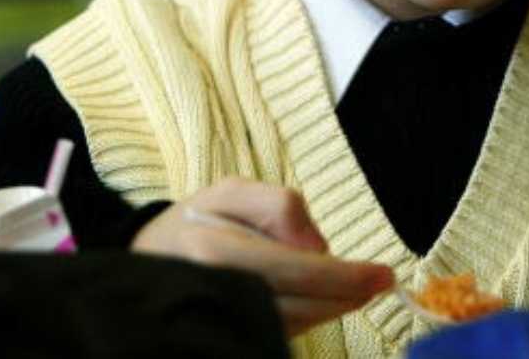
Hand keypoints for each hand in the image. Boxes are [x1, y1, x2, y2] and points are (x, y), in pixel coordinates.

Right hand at [131, 177, 393, 337]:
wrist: (146, 260)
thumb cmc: (195, 220)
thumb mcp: (230, 191)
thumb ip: (276, 205)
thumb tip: (316, 245)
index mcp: (215, 249)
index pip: (295, 269)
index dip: (344, 276)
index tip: (382, 274)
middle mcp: (218, 291)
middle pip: (300, 304)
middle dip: (346, 295)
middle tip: (380, 283)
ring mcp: (222, 321)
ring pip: (293, 323)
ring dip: (331, 307)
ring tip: (354, 287)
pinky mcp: (227, 337)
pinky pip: (279, 332)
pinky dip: (308, 316)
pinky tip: (322, 300)